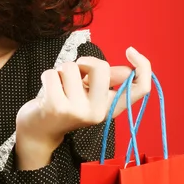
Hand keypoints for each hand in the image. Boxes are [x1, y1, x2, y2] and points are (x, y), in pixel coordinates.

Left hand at [15, 47, 151, 169]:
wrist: (39, 132)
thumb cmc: (65, 106)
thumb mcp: (89, 95)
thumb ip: (107, 81)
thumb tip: (128, 70)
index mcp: (110, 108)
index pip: (140, 89)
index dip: (143, 66)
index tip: (130, 51)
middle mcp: (98, 112)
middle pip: (101, 67)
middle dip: (84, 62)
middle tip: (75, 73)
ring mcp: (77, 110)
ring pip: (71, 67)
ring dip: (61, 71)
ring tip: (59, 87)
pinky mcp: (56, 107)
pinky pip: (52, 73)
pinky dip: (48, 76)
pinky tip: (47, 91)